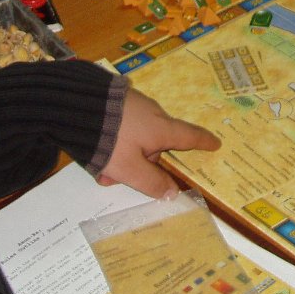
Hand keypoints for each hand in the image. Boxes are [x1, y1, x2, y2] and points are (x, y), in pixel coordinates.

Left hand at [97, 89, 220, 197]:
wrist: (79, 105)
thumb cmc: (111, 140)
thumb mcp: (130, 169)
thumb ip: (152, 182)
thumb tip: (173, 193)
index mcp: (161, 129)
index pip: (189, 137)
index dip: (203, 142)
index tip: (215, 143)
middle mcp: (153, 114)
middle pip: (157, 143)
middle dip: (142, 164)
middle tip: (117, 179)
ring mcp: (135, 104)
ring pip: (137, 137)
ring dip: (124, 156)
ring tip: (101, 169)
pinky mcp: (118, 100)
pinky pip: (124, 126)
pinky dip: (115, 142)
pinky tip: (95, 151)